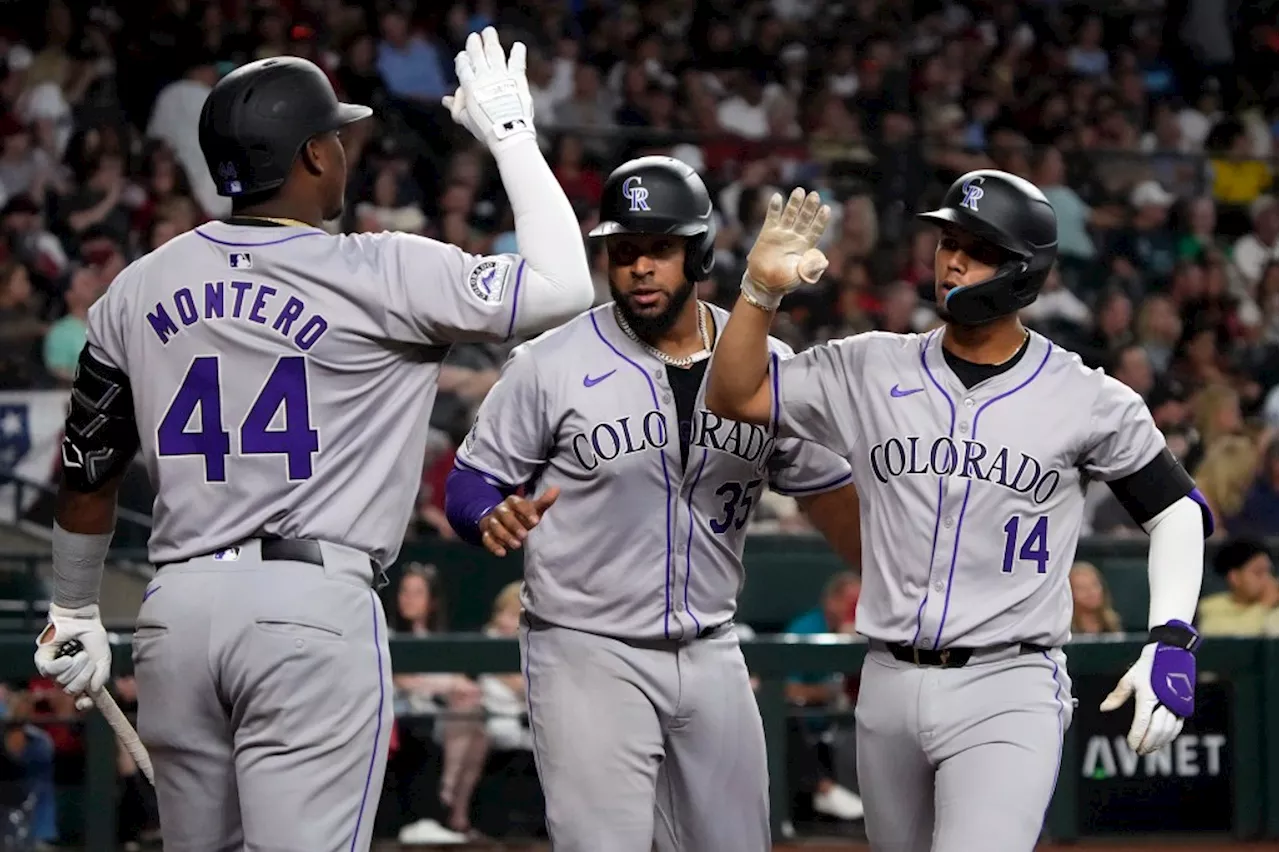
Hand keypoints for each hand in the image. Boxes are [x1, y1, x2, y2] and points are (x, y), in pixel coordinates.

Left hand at [33, 604, 111, 711]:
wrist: (81, 620)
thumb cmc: (92, 637)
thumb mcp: (103, 657)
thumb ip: (102, 674)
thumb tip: (94, 690)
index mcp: (82, 679)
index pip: (81, 699)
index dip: (83, 704)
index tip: (86, 702)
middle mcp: (67, 678)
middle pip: (72, 691)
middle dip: (83, 677)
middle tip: (88, 660)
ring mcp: (54, 672)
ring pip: (61, 682)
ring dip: (74, 667)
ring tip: (80, 653)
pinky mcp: (43, 662)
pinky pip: (49, 672)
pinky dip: (60, 666)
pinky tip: (67, 658)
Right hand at [442, 27, 534, 149]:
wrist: (508, 131)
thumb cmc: (485, 128)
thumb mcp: (465, 119)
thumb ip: (456, 106)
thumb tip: (445, 99)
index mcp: (470, 85)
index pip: (463, 65)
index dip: (462, 59)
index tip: (463, 56)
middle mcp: (484, 76)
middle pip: (477, 54)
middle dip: (474, 44)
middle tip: (474, 36)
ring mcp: (501, 75)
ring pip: (494, 52)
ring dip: (491, 40)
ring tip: (489, 31)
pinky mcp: (517, 79)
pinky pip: (517, 61)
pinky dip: (518, 52)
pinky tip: (518, 45)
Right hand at [480, 487, 559, 556]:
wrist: (501, 520)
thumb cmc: (521, 515)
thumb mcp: (533, 509)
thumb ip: (544, 502)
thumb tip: (557, 489)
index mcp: (512, 502)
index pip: (517, 503)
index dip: (526, 511)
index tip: (535, 521)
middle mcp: (500, 510)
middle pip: (504, 515)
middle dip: (514, 525)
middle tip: (524, 536)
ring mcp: (492, 521)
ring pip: (495, 526)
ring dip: (505, 536)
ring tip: (517, 546)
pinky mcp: (486, 533)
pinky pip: (486, 539)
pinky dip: (493, 546)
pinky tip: (502, 553)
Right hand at [742, 188, 830, 308]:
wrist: (763, 284)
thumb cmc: (784, 282)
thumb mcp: (801, 277)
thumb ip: (812, 269)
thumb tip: (824, 261)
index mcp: (806, 247)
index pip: (816, 230)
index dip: (821, 220)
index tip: (826, 208)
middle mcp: (795, 237)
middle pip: (804, 218)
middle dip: (809, 207)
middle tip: (814, 195)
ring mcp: (782, 234)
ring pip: (790, 215)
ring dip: (795, 203)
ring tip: (799, 190)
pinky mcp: (768, 233)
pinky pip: (772, 217)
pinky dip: (774, 208)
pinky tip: (777, 197)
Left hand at [1100, 639, 1194, 754]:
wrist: (1171, 653)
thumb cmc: (1147, 666)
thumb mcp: (1129, 679)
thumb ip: (1117, 696)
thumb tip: (1103, 708)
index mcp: (1149, 695)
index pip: (1142, 722)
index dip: (1137, 736)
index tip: (1131, 746)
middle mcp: (1165, 702)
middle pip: (1157, 729)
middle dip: (1148, 743)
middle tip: (1139, 751)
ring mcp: (1177, 704)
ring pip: (1169, 730)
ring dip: (1159, 742)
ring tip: (1149, 749)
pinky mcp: (1185, 705)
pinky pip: (1177, 725)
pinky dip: (1169, 735)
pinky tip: (1162, 741)